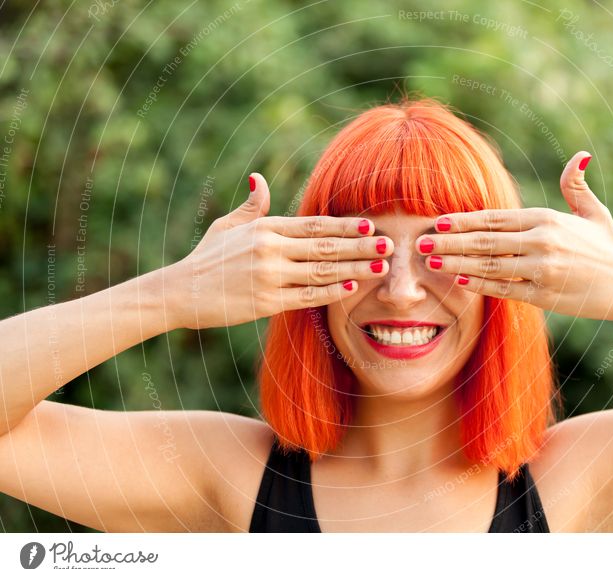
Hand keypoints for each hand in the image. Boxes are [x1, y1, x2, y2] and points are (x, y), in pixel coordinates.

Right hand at [166, 173, 392, 328]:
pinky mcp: (266, 302)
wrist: (180, 292)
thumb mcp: (227, 227)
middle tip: (388, 244)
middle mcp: (269, 249)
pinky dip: (331, 291)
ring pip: (321, 271)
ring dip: (355, 268)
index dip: (345, 226)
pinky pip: (307, 296)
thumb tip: (260, 178)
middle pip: (325, 247)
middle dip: (360, 246)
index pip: (314, 225)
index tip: (370, 225)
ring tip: (381, 267)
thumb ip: (252, 207)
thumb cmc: (207, 258)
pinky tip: (353, 287)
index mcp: (265, 228)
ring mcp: (268, 276)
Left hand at [414, 151, 612, 320]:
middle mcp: (541, 241)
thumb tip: (580, 155)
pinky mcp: (545, 295)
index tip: (436, 221)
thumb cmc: (608, 247)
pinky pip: (505, 288)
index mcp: (546, 218)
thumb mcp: (592, 213)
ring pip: (489, 264)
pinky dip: (481, 284)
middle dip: (449, 241)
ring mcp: (542, 269)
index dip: (462, 220)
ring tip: (431, 262)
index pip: (493, 217)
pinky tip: (459, 280)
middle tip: (420, 243)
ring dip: (456, 262)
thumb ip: (576, 185)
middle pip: (484, 240)